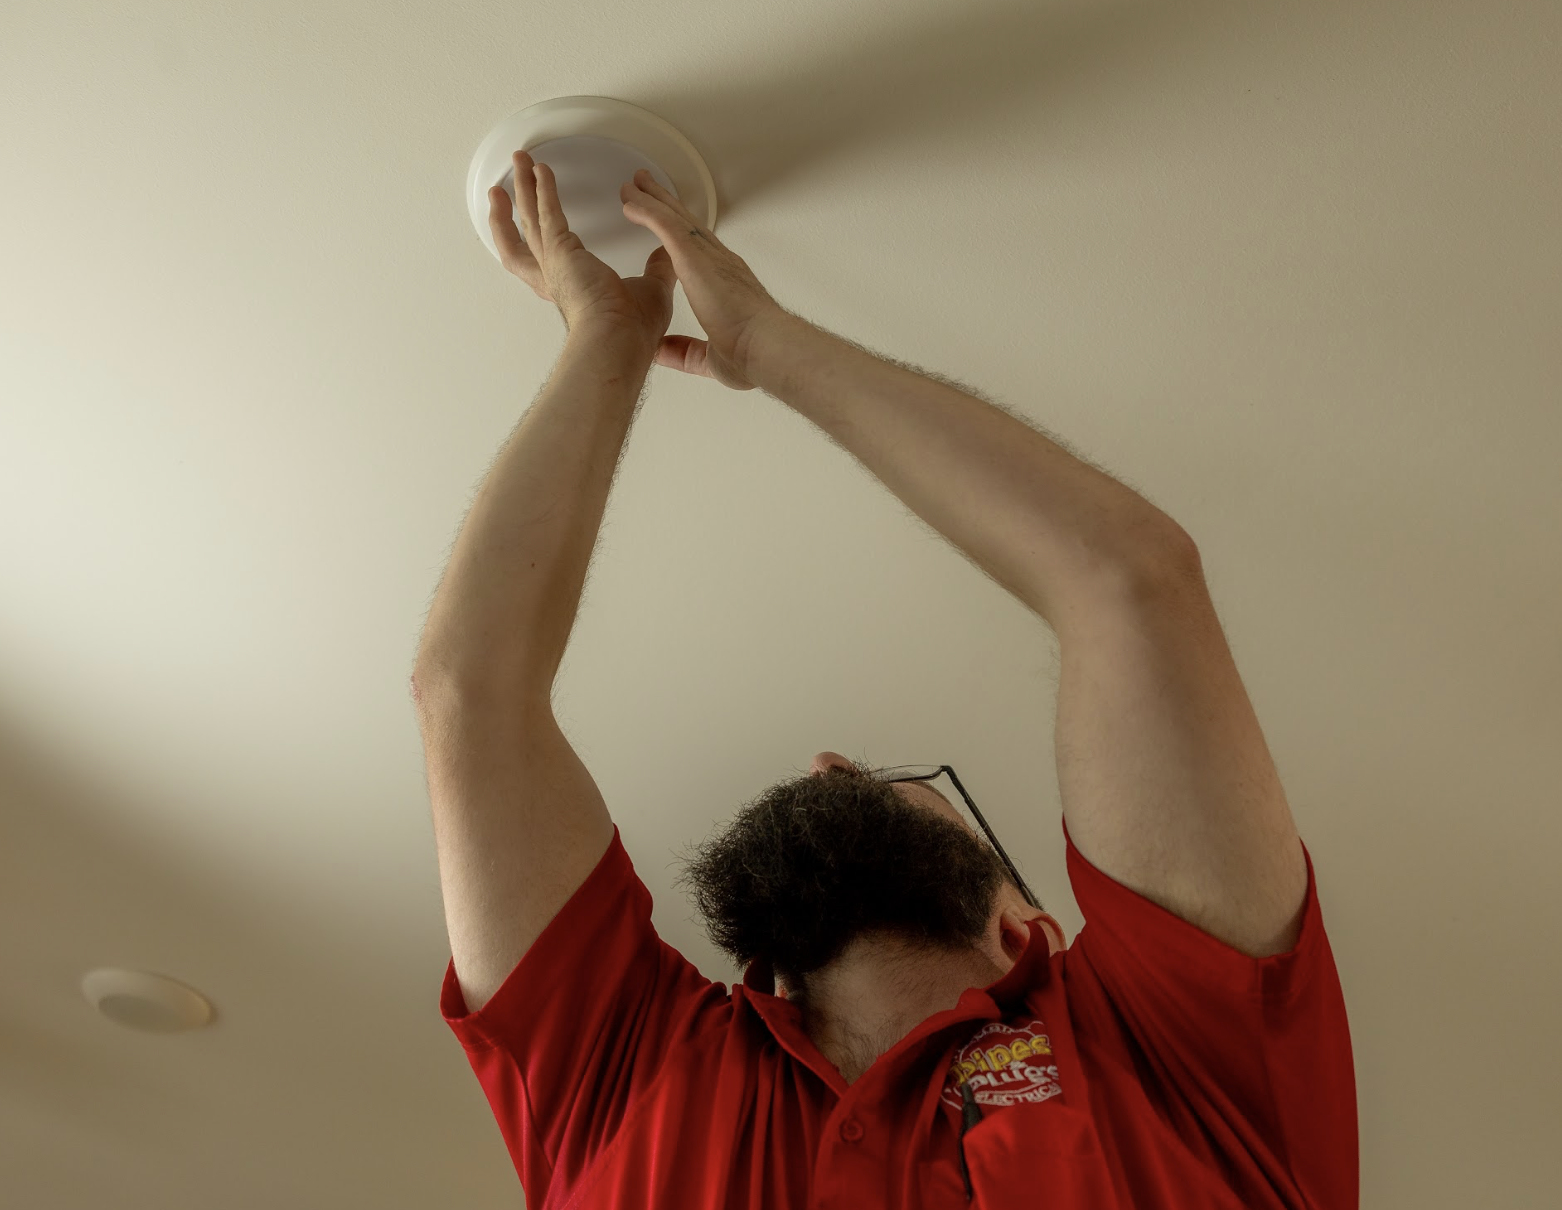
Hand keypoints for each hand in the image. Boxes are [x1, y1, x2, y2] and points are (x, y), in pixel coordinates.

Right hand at [488, 150, 675, 349]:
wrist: (619, 340)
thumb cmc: (632, 330)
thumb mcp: (653, 290)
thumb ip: (658, 268)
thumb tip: (667, 253)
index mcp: (570, 289)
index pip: (544, 260)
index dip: (535, 239)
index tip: (531, 221)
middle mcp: (553, 277)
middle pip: (522, 235)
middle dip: (514, 207)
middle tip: (505, 186)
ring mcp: (553, 264)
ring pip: (529, 218)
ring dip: (523, 188)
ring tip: (519, 163)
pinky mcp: (559, 252)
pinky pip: (547, 213)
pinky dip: (544, 190)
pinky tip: (542, 171)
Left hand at [620, 169, 785, 391]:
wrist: (765, 347)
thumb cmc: (752, 354)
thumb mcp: (710, 356)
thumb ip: (684, 351)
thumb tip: (661, 351)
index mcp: (726, 283)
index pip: (700, 251)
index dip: (683, 235)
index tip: (671, 224)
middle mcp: (718, 262)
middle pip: (687, 224)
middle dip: (667, 204)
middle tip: (649, 187)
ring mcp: (708, 256)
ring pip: (675, 218)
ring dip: (653, 199)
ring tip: (635, 183)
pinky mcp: (695, 256)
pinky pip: (665, 225)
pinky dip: (647, 210)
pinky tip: (631, 201)